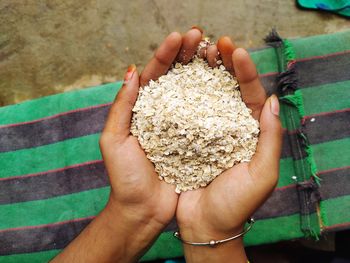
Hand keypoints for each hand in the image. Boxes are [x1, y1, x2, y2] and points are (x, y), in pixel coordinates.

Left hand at [100, 27, 203, 228]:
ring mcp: (181, 126)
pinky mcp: (196, 141)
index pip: (153, 75)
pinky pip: (207, 117)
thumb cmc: (125, 178)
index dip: (165, 54)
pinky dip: (216, 99)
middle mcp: (164, 114)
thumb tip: (131, 70)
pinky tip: (227, 83)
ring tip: (216, 52)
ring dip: (204, 70)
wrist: (143, 210)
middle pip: (177, 77)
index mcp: (142, 110)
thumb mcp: (114, 140)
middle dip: (187, 55)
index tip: (178, 37)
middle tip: (201, 35)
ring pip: (194, 92)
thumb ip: (122, 106)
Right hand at [176, 37, 282, 262]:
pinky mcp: (184, 139)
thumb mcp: (261, 174)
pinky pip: (182, 112)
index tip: (236, 50)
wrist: (205, 226)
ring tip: (194, 52)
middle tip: (213, 43)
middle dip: (221, 64)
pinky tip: (173, 77)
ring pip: (203, 95)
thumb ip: (270, 138)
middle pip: (226, 89)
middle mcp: (227, 128)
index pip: (250, 94)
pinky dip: (179, 93)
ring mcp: (204, 132)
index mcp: (249, 132)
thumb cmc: (236, 205)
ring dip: (199, 72)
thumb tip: (272, 100)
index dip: (244, 71)